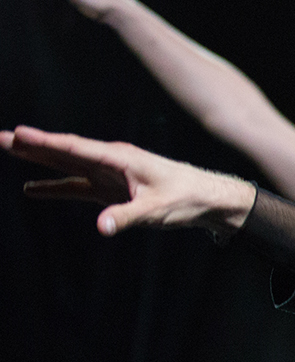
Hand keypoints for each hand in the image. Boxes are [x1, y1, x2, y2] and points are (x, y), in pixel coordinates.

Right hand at [3, 124, 253, 237]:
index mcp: (119, 158)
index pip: (75, 148)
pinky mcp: (112, 190)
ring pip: (67, 165)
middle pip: (64, 152)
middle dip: (31, 145)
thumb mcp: (156, 209)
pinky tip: (32, 189)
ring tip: (8, 151)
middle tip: (0, 137)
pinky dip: (56, 188)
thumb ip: (127, 216)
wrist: (207, 199)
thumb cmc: (185, 198)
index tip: (18, 134)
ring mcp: (109, 175)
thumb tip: (102, 227)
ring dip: (38, 161)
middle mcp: (110, 162)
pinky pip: (77, 187)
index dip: (45, 142)